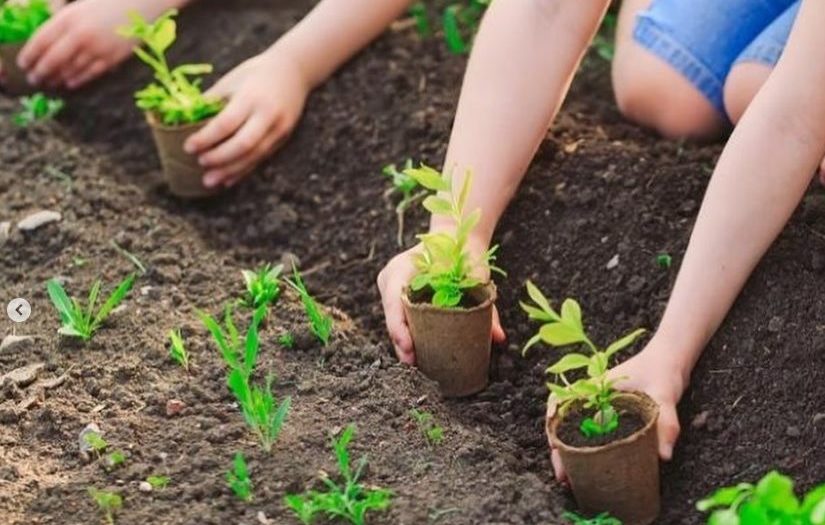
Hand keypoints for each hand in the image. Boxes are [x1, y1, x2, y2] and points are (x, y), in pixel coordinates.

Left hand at [17, 0, 138, 88]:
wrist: (141, 3)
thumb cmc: (108, 2)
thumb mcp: (79, 5)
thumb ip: (62, 20)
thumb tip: (49, 39)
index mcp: (68, 18)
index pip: (41, 40)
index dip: (30, 55)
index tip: (24, 64)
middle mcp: (80, 34)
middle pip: (54, 59)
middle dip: (41, 71)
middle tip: (34, 79)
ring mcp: (97, 48)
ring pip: (71, 69)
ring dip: (58, 77)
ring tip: (50, 82)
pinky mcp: (112, 58)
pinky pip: (90, 73)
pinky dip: (78, 79)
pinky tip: (69, 83)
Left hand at [183, 49, 309, 188]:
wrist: (294, 70)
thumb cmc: (255, 74)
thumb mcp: (231, 80)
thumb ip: (211, 101)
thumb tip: (184, 121)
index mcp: (251, 97)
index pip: (226, 123)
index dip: (206, 138)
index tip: (188, 147)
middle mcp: (268, 115)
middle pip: (242, 144)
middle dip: (219, 157)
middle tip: (200, 163)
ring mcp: (278, 129)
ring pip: (253, 156)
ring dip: (230, 171)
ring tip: (210, 181)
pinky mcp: (283, 138)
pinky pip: (261, 158)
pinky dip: (243, 170)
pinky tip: (227, 180)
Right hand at [376, 239, 505, 364]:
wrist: (455, 237)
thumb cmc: (463, 253)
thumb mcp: (474, 276)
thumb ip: (486, 306)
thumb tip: (498, 338)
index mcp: (404, 267)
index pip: (394, 301)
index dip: (399, 329)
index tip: (410, 350)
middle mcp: (392, 276)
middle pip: (391, 316)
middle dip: (401, 344)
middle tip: (414, 365)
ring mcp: (391, 286)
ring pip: (393, 319)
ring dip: (403, 342)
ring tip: (416, 364)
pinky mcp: (397, 295)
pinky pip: (398, 318)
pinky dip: (407, 334)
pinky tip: (417, 353)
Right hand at [550, 336, 688, 482]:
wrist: (671, 361)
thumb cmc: (662, 370)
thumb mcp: (663, 394)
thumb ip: (666, 422)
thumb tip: (664, 455)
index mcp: (595, 386)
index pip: (563, 400)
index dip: (553, 421)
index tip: (554, 443)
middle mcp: (593, 398)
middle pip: (566, 423)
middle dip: (560, 450)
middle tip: (564, 477)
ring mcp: (601, 409)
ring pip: (576, 432)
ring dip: (571, 454)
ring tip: (571, 479)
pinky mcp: (612, 418)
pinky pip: (593, 436)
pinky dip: (588, 452)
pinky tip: (592, 470)